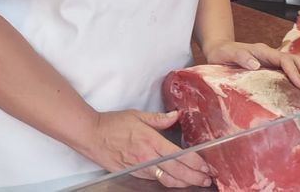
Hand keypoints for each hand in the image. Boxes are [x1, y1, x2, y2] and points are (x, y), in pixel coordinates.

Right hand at [79, 110, 214, 188]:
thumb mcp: (137, 116)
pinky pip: (155, 180)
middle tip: (208, 178)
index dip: (195, 163)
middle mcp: (148, 157)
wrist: (91, 136)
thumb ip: (159, 118)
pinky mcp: (133, 173)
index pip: (179, 155)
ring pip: (167, 180)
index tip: (206, 166)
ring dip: (184, 182)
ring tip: (196, 182)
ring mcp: (141, 168)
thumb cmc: (113, 124)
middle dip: (195, 177)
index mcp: (151, 140)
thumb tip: (176, 115)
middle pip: (177, 172)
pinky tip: (176, 181)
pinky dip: (168, 182)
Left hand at [204, 41, 299, 99]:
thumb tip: (256, 64)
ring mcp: (275, 60)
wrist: (219, 49)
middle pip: (297, 62)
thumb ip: (241, 57)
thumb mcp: (227, 54)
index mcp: (263, 52)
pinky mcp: (276, 67)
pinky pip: (296, 70)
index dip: (293, 72)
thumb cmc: (222, 53)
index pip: (283, 61)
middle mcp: (272, 54)